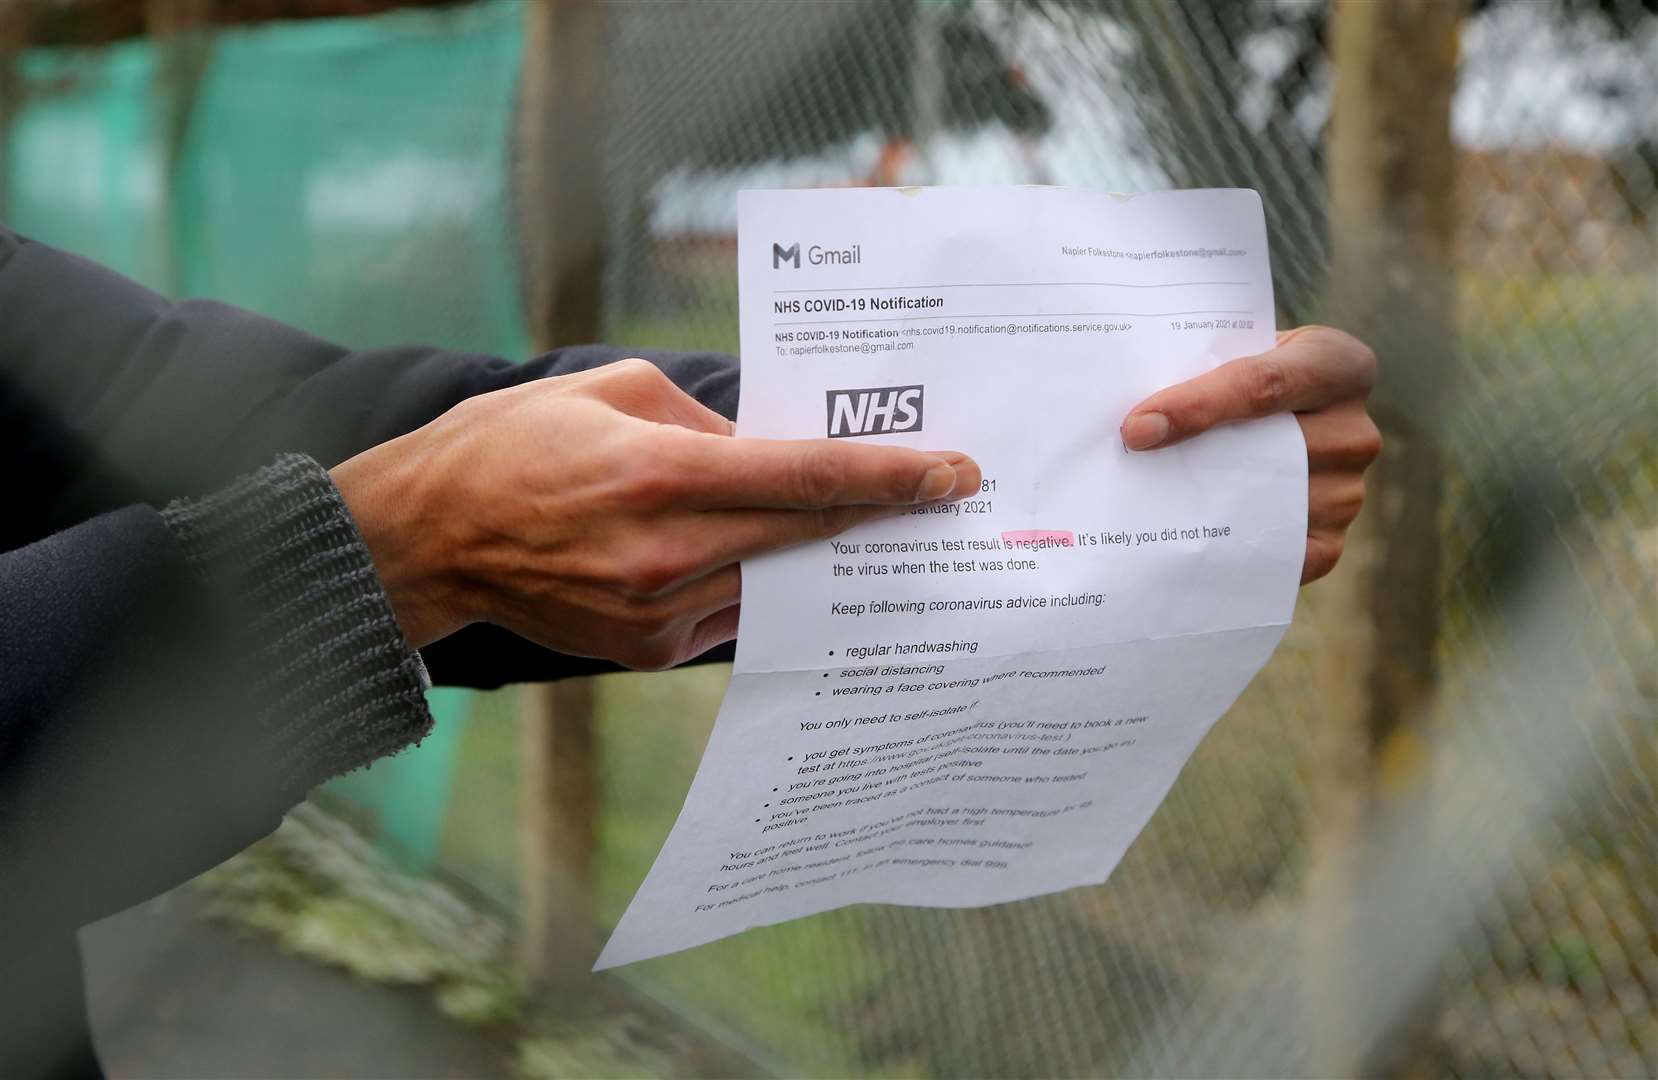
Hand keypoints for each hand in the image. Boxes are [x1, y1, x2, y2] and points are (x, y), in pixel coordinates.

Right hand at [332, 358, 978, 666]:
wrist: (427, 538)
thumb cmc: (511, 445)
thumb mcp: (610, 391)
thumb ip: (705, 420)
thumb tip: (769, 453)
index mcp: (660, 474)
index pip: (804, 478)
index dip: (888, 477)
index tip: (953, 474)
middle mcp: (667, 554)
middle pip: (806, 537)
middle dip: (878, 516)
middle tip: (940, 496)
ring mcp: (657, 613)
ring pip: (773, 580)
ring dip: (817, 556)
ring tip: (864, 526)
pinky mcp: (647, 650)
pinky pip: (732, 613)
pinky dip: (755, 582)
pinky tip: (768, 560)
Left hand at [1119, 325, 1380, 583]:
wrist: (1277, 418)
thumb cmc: (1244, 378)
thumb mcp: (1234, 353)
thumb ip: (1199, 368)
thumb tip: (1132, 420)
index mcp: (1338, 365)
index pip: (1265, 384)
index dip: (1197, 405)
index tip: (1137, 428)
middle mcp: (1354, 430)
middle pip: (1270, 447)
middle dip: (1192, 458)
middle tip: (1127, 469)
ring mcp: (1348, 490)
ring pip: (1270, 501)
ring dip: (1205, 505)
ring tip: (1146, 502)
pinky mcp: (1328, 541)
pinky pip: (1276, 553)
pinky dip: (1227, 547)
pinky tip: (1180, 536)